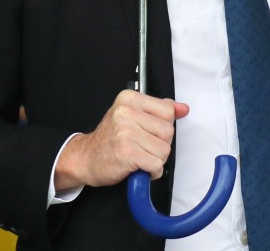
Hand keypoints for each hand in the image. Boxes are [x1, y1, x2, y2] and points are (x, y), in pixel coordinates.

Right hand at [54, 90, 188, 189]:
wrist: (86, 158)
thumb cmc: (111, 138)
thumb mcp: (133, 115)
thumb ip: (159, 110)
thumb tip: (183, 108)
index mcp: (129, 98)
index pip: (167, 111)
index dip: (162, 127)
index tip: (148, 132)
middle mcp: (126, 112)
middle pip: (168, 132)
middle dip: (160, 144)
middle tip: (141, 147)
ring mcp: (126, 132)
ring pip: (164, 150)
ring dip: (156, 160)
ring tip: (139, 157)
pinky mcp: (127, 153)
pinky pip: (156, 165)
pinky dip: (151, 171)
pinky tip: (139, 168)